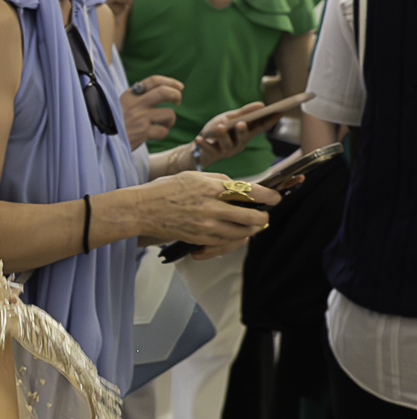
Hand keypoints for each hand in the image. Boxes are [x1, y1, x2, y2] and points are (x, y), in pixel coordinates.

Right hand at [121, 74, 181, 147]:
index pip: (153, 81)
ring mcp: (139, 118)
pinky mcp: (142, 132)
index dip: (170, 82)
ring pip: (168, 113)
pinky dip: (163, 132)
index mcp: (130, 95)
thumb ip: (137, 99)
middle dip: (176, 95)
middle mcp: (135, 104)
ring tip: (164, 124)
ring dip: (170, 120)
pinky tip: (156, 134)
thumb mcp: (121, 106)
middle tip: (177, 101)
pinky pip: (163, 131)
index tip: (179, 86)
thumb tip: (160, 91)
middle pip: (163, 92)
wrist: (101, 142)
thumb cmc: (114, 125)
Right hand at [137, 169, 277, 253]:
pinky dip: (233, 239)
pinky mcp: (199, 238)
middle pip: (251, 217)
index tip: (275, 198)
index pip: (250, 192)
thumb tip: (239, 187)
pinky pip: (224, 242)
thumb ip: (219, 180)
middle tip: (264, 215)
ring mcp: (206, 226)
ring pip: (241, 233)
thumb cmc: (166, 190)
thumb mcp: (195, 176)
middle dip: (262, 217)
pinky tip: (233, 234)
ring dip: (250, 230)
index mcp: (212, 188)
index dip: (268, 196)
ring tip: (251, 225)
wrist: (143, 209)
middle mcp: (212, 208)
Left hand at [195, 101, 265, 164]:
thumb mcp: (228, 118)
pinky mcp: (213, 155)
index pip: (260, 127)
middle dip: (242, 131)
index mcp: (245, 133)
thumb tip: (261, 105)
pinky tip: (199, 138)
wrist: (199, 149)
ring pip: (227, 145)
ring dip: (223, 136)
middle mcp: (239, 144)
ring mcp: (226, 151)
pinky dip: (204, 144)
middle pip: (244, 138)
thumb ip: (243, 112)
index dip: (269, 121)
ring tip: (220, 127)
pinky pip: (209, 150)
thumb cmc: (216, 132)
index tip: (279, 112)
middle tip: (241, 123)